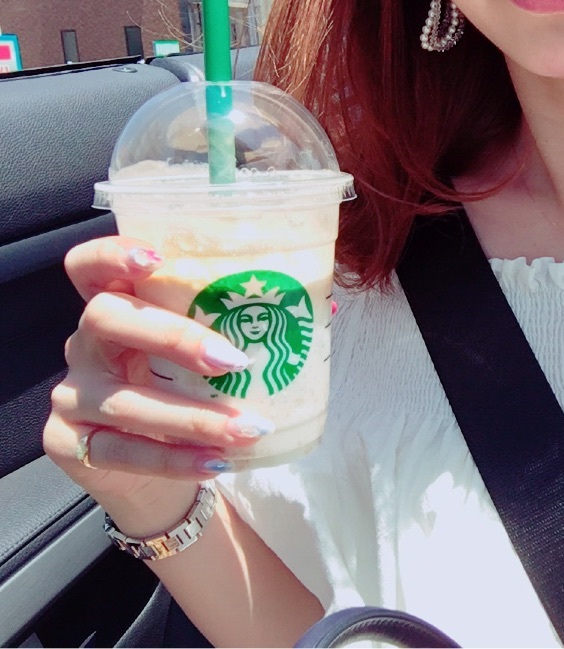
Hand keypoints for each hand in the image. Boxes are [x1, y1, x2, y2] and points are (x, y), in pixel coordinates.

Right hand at [43, 237, 269, 525]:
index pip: (89, 266)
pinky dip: (176, 458)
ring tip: (248, 429)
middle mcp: (87, 344)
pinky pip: (123, 451)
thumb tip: (326, 309)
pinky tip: (217, 462)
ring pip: (124, 399)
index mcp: (116, 306)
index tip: (156, 258)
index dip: (112, 255)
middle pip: (106, 318)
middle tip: (234, 360)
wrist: (153, 476)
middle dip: (173, 336)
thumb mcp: (207, 355)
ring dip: (193, 416)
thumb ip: (247, 327)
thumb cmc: (187, 395)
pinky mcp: (71, 445)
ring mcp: (72, 395)